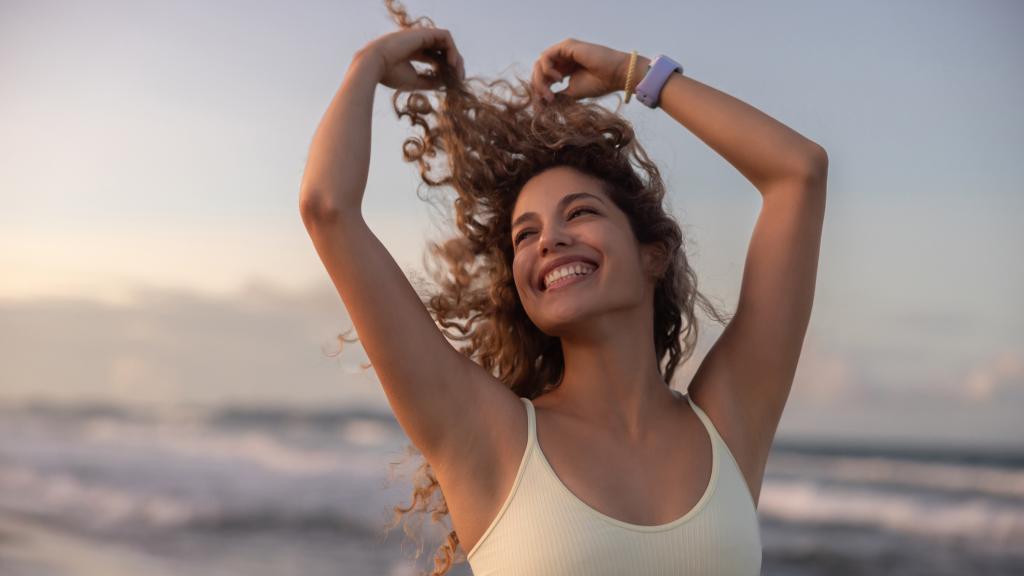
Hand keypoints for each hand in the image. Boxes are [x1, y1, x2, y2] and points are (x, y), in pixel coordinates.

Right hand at [358, 27, 465, 90]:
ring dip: (456, 57)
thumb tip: (445, 84)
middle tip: (460, 79)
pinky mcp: (424, 33)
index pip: (435, 58)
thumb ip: (430, 81)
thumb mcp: (415, 81)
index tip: (452, 83)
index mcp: (412, 53)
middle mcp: (417, 43)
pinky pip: (446, 37)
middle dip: (455, 64)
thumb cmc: (390, 74)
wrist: (374, 64)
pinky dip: (452, 49)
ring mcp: (421, 36)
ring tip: (457, 73)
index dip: (446, 69)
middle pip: (443, 50)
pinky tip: (452, 63)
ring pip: (446, 43)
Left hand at [530, 38, 647, 110]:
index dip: (539, 91)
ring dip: (540, 80)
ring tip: (550, 93)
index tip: (544, 105)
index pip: (542, 77)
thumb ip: (556, 95)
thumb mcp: (571, 93)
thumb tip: (540, 103)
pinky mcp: (566, 46)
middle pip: (538, 70)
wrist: (616, 75)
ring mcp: (564, 51)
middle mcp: (562, 58)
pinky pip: (546, 56)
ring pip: (539, 63)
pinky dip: (547, 70)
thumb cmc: (599, 84)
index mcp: (563, 68)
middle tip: (546, 100)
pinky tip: (558, 79)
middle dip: (538, 86)